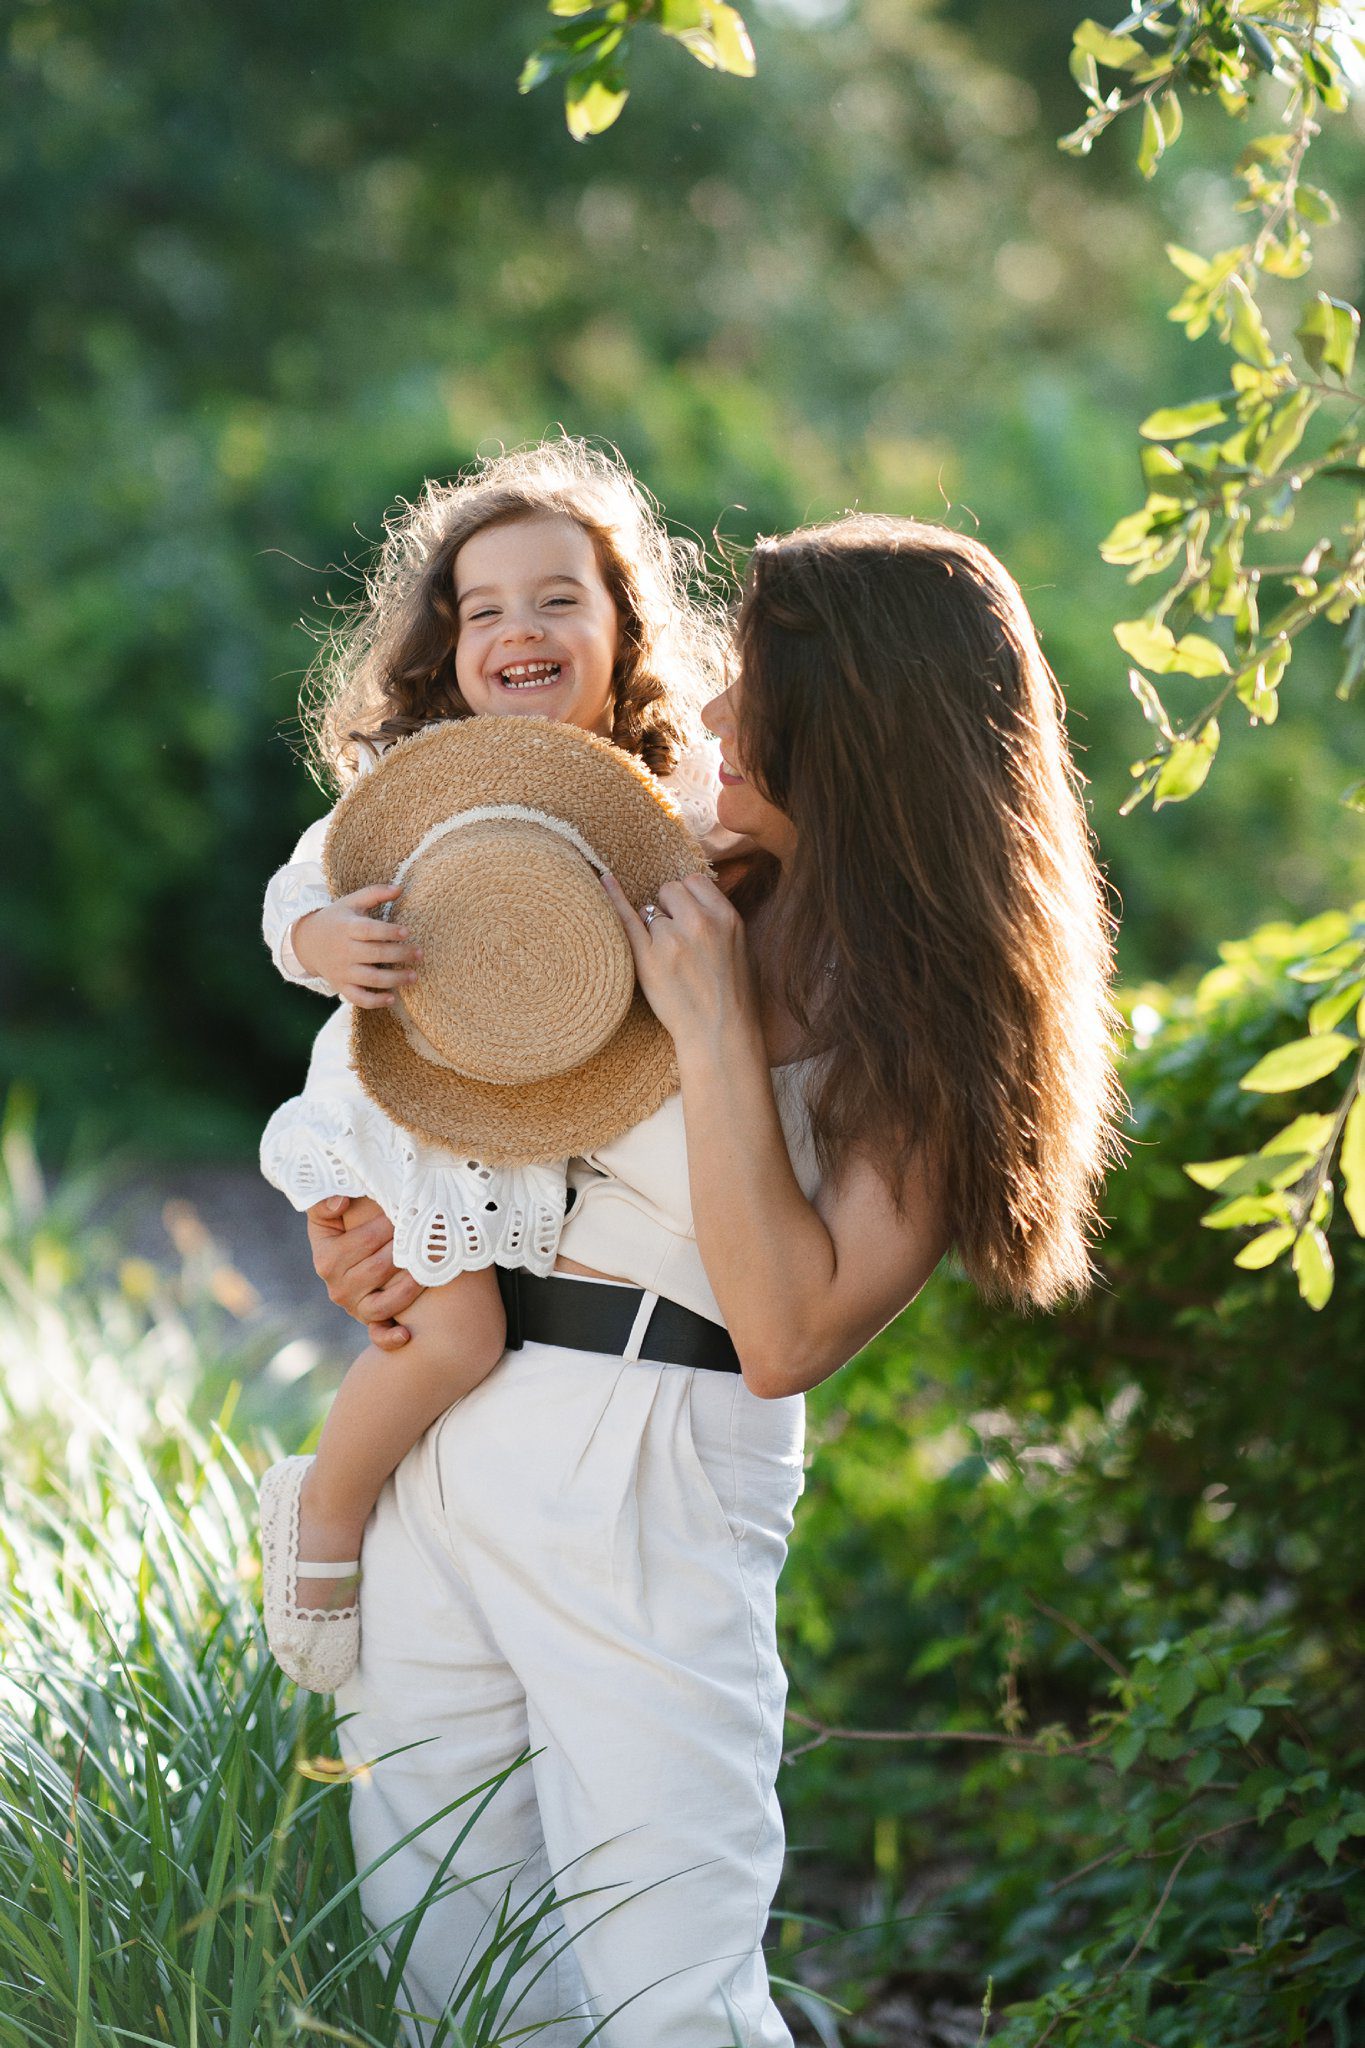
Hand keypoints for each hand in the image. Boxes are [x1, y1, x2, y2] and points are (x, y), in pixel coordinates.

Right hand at [292, 885, 422, 1006]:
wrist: (306, 942)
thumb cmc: (337, 919)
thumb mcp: (351, 902)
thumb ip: (375, 893)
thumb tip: (400, 888)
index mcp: (347, 928)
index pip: (369, 930)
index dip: (388, 931)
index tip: (407, 932)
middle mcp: (344, 951)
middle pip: (374, 954)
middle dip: (400, 954)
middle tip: (419, 954)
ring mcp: (342, 971)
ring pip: (370, 979)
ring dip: (394, 980)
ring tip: (414, 976)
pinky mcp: (341, 986)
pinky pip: (358, 998)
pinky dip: (375, 1001)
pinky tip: (392, 998)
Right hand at [305, 1195, 421, 1348]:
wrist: (352, 1258)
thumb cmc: (346, 1228)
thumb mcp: (328, 1215)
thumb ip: (326, 1202)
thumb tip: (340, 1200)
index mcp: (326, 1258)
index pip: (365, 1240)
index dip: (390, 1224)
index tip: (408, 1210)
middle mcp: (337, 1287)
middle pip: (380, 1267)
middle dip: (406, 1249)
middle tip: (429, 1233)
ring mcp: (354, 1307)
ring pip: (386, 1299)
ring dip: (410, 1283)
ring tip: (430, 1265)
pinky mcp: (370, 1322)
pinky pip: (379, 1334)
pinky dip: (391, 1337)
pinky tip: (406, 1334)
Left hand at [600, 871, 760, 1057]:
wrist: (721, 1033)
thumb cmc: (733, 994)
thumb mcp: (740, 946)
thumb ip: (718, 919)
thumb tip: (692, 899)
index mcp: (726, 917)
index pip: (694, 881)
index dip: (687, 897)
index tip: (686, 915)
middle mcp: (699, 923)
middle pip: (670, 889)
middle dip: (669, 907)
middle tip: (677, 939)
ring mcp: (671, 940)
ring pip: (651, 911)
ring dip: (655, 928)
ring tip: (670, 959)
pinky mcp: (647, 959)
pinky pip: (625, 918)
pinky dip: (613, 898)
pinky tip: (604, 881)